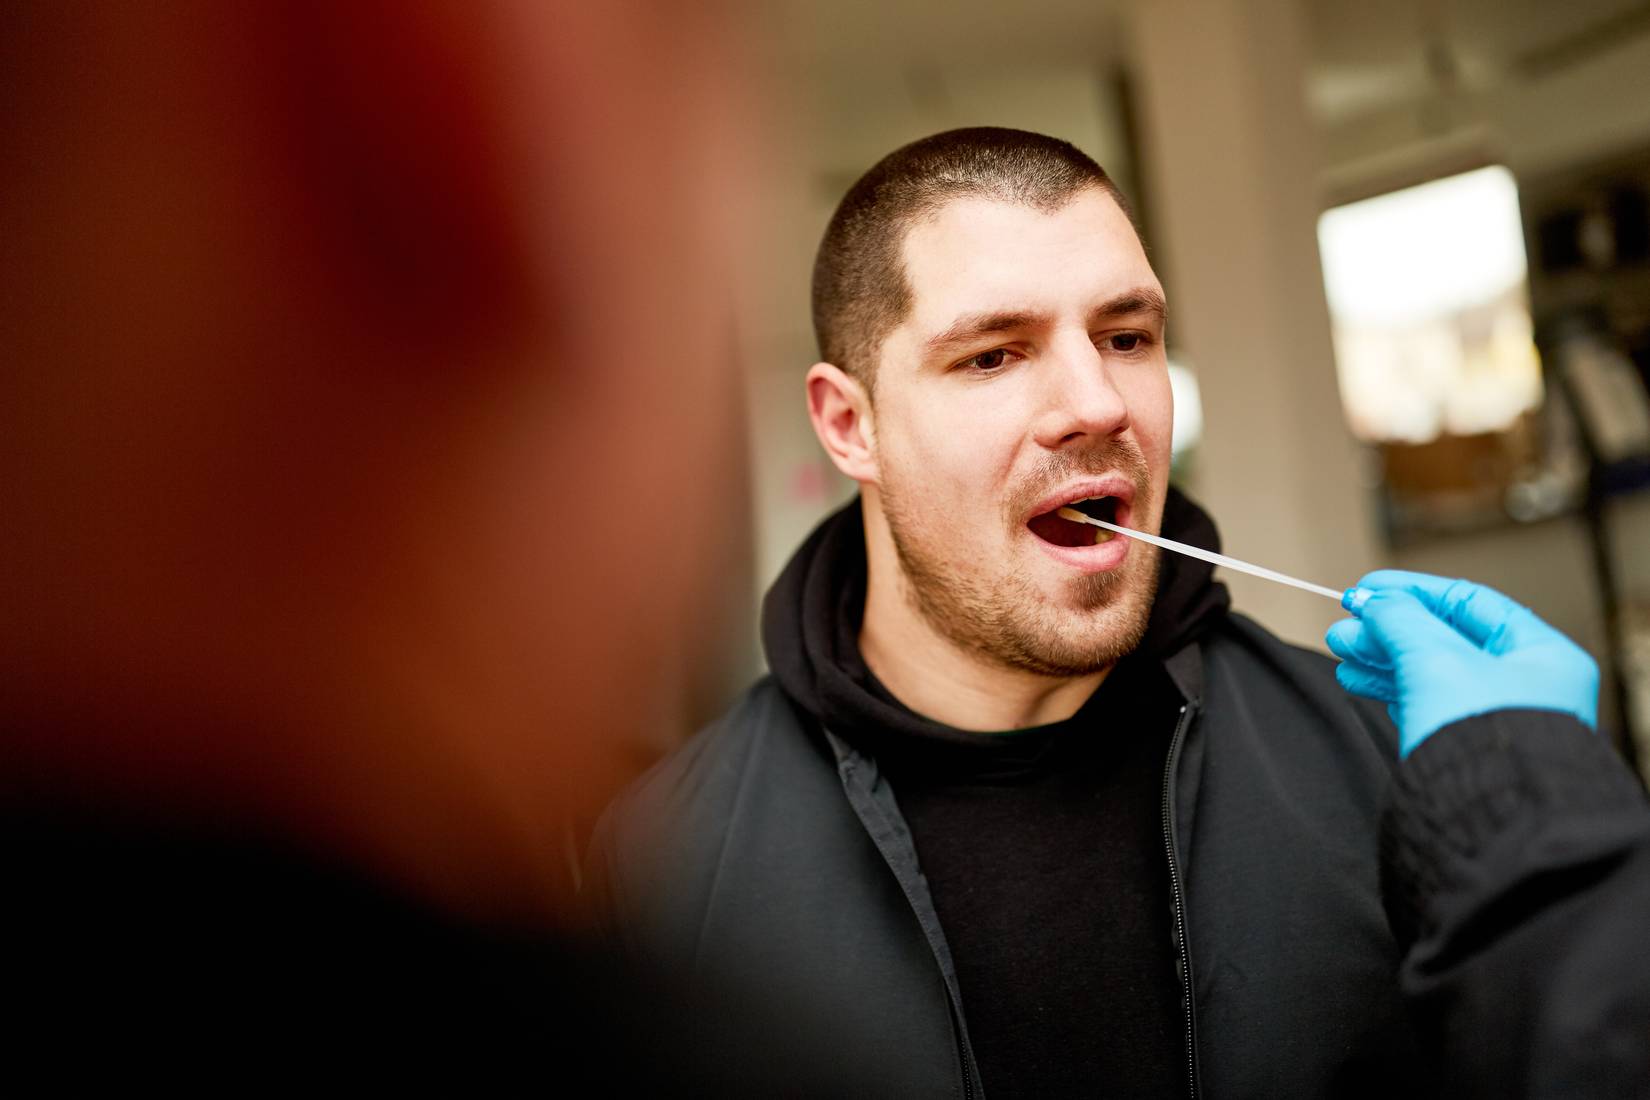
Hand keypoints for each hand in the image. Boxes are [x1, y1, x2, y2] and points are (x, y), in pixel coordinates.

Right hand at [1325, 570, 1598, 756]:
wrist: (1486, 821)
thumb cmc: (1483, 738)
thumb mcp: (1436, 659)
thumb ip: (1401, 620)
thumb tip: (1375, 602)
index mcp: (1543, 655)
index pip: (1470, 603)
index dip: (1412, 591)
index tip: (1366, 589)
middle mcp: (1527, 686)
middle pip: (1445, 638)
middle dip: (1388, 629)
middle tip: (1343, 626)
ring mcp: (1497, 719)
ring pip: (1430, 672)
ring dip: (1381, 657)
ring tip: (1340, 652)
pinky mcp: (1468, 748)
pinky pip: (1425, 704)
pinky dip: (1390, 689)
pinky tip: (1356, 680)